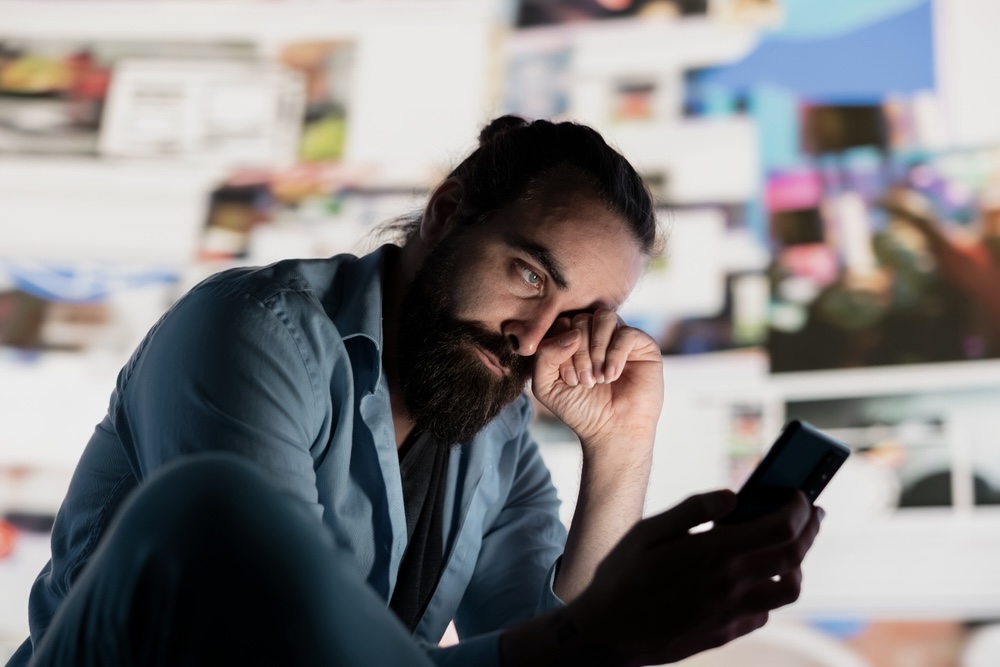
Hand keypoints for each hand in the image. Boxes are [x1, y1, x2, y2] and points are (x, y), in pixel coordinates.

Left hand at [531, 309, 663, 445]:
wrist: (612, 431)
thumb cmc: (579, 409)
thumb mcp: (546, 385)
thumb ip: (544, 355)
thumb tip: (572, 333)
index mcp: (572, 339)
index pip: (561, 323)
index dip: (561, 349)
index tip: (569, 380)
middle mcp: (596, 334)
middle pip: (582, 320)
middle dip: (579, 353)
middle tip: (585, 382)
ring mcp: (619, 337)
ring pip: (604, 317)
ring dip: (597, 350)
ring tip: (598, 378)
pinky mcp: (642, 345)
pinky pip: (626, 333)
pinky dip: (615, 355)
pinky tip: (612, 376)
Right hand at [568, 490, 822, 665]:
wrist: (608, 633)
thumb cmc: (624, 575)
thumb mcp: (649, 531)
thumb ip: (693, 509)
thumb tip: (732, 495)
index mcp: (713, 552)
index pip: (780, 528)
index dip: (797, 508)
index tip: (798, 493)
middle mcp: (730, 584)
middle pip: (793, 554)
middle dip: (809, 527)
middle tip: (810, 511)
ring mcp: (731, 612)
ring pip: (789, 588)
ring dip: (797, 562)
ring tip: (787, 546)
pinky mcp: (726, 632)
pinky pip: (765, 611)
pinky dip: (769, 590)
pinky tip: (755, 577)